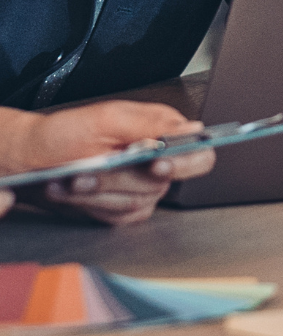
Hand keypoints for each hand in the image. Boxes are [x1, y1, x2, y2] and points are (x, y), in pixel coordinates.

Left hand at [0, 101, 216, 226]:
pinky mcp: (122, 209)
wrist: (31, 158)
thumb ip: (152, 123)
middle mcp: (157, 160)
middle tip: (93, 168)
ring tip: (72, 177)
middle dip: (120, 178)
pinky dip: (92, 206)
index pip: (199, 152)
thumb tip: (193, 130)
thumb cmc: (63, 133)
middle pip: (162, 183)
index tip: (157, 165)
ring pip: (137, 202)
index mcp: (162, 131)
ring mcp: (141, 187)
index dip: (184, 163)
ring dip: (98, 192)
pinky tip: (74, 191)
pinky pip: (121, 217)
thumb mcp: (107, 118)